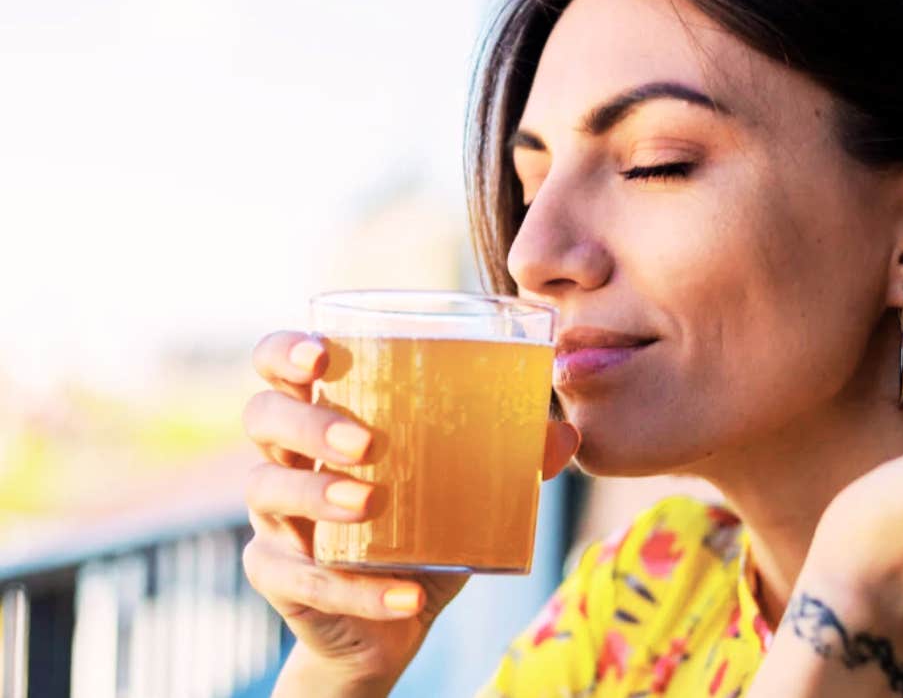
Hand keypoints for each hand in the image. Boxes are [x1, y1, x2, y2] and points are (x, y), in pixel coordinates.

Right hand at [241, 330, 581, 692]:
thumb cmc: (420, 530)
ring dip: (318, 493)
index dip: (286, 351)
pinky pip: (301, 579)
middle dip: (308, 422)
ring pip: (267, 490)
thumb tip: (566, 435)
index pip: (279, 365)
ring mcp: (275, 519)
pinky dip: (357, 588)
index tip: (320, 355)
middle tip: (364, 442)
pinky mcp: (278, 577)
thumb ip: (510, 459)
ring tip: (369, 502)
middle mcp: (286, 459)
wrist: (389, 623)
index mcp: (324, 418)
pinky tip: (405, 593)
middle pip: (264, 417)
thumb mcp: (464, 492)